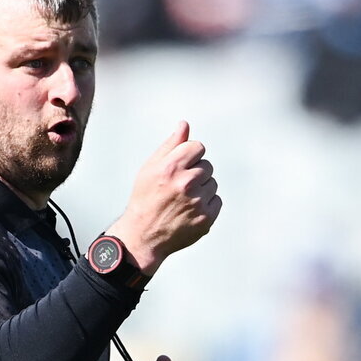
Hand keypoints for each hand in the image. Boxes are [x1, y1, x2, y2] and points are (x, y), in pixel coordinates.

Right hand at [105, 121, 221, 275]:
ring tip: (182, 201)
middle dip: (195, 174)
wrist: (143, 236)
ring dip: (201, 190)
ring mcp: (198, 202)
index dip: (189, 156)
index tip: (179, 168)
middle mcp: (186, 183)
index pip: (198, 147)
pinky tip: (189, 211)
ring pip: (212, 184)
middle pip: (207, 166)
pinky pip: (216, 201)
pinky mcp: (206, 218)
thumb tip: (185, 125)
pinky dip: (206, 205)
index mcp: (171, 167)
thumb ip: (170, 145)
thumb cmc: (145, 199)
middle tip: (177, 188)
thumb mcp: (150, 168)